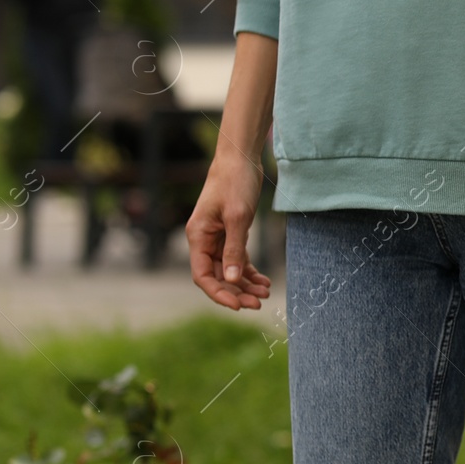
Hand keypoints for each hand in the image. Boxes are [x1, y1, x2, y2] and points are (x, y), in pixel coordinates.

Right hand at [187, 153, 271, 309]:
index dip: (219, 293)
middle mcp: (204, 239)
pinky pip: (238, 258)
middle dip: (237, 291)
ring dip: (246, 284)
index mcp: (198, 237)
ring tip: (266, 293)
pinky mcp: (231, 232)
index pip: (202, 275)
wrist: (241, 158)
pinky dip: (250, 271)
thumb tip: (232, 279)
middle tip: (259, 303)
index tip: (239, 305)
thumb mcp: (238, 217)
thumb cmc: (236, 183)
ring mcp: (217, 237)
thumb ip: (234, 249)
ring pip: (229, 269)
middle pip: (217, 276)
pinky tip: (264, 281)